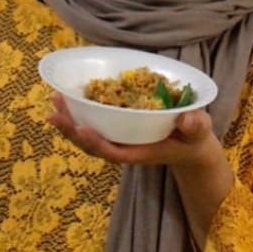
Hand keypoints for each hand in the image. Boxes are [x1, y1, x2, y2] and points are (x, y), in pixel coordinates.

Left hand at [46, 93, 221, 168]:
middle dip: (71, 130)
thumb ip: (194, 126)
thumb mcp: (198, 131)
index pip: (113, 152)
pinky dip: (78, 113)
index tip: (80, 129)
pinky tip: (67, 98)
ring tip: (53, 101)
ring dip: (69, 120)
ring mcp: (119, 139)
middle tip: (53, 112)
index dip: (95, 143)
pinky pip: (94, 124)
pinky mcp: (117, 130)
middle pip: (93, 144)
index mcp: (141, 151)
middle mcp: (125, 147)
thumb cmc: (194, 137)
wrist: (191, 145)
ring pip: (88, 135)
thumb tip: (186, 118)